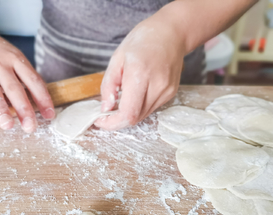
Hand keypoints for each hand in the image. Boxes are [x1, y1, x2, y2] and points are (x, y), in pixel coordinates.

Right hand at [0, 29, 54, 132]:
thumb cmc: (0, 53)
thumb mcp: (17, 59)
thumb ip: (27, 79)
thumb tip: (42, 104)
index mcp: (17, 61)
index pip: (34, 81)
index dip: (43, 99)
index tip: (49, 116)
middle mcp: (1, 64)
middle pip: (14, 88)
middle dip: (24, 109)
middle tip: (30, 127)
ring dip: (0, 109)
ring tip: (7, 125)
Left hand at [95, 13, 185, 130]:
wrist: (172, 33)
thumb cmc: (142, 41)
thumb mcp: (117, 58)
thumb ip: (109, 85)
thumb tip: (105, 108)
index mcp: (140, 74)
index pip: (128, 114)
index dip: (112, 123)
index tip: (100, 120)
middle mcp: (157, 86)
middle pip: (135, 119)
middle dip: (118, 120)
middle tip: (107, 111)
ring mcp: (166, 91)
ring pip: (143, 116)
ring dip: (129, 113)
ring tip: (122, 98)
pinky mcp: (171, 94)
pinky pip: (151, 108)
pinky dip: (139, 107)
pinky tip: (136, 92)